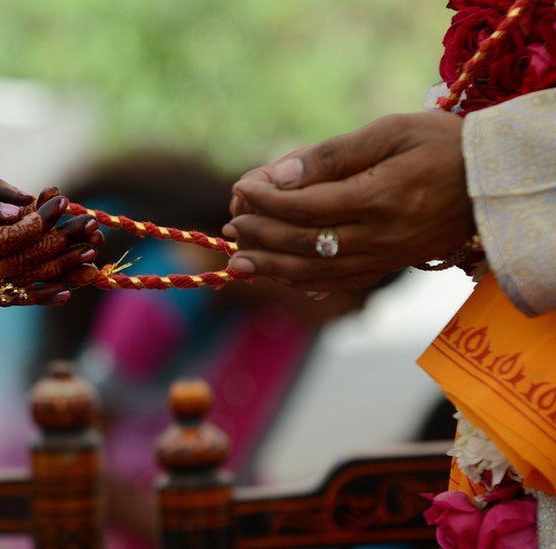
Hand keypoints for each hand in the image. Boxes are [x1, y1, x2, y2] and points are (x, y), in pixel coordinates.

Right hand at [0, 171, 101, 304]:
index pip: (15, 236)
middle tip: (92, 227)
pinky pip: (8, 299)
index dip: (44, 219)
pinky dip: (38, 295)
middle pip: (26, 262)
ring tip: (92, 257)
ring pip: (24, 284)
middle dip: (62, 243)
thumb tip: (23, 208)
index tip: (63, 200)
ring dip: (60, 270)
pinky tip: (65, 291)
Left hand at [222, 111, 473, 291]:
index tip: (241, 187)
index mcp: (379, 197)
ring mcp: (386, 257)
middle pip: (304, 243)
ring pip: (317, 270)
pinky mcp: (390, 266)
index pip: (305, 206)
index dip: (266, 200)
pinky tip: (278, 274)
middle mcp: (380, 235)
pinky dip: (303, 280)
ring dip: (272, 266)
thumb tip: (279, 176)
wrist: (493, 180)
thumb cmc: (440, 144)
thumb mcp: (389, 131)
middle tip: (232, 223)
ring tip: (238, 259)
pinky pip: (340, 281)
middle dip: (261, 233)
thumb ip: (331, 155)